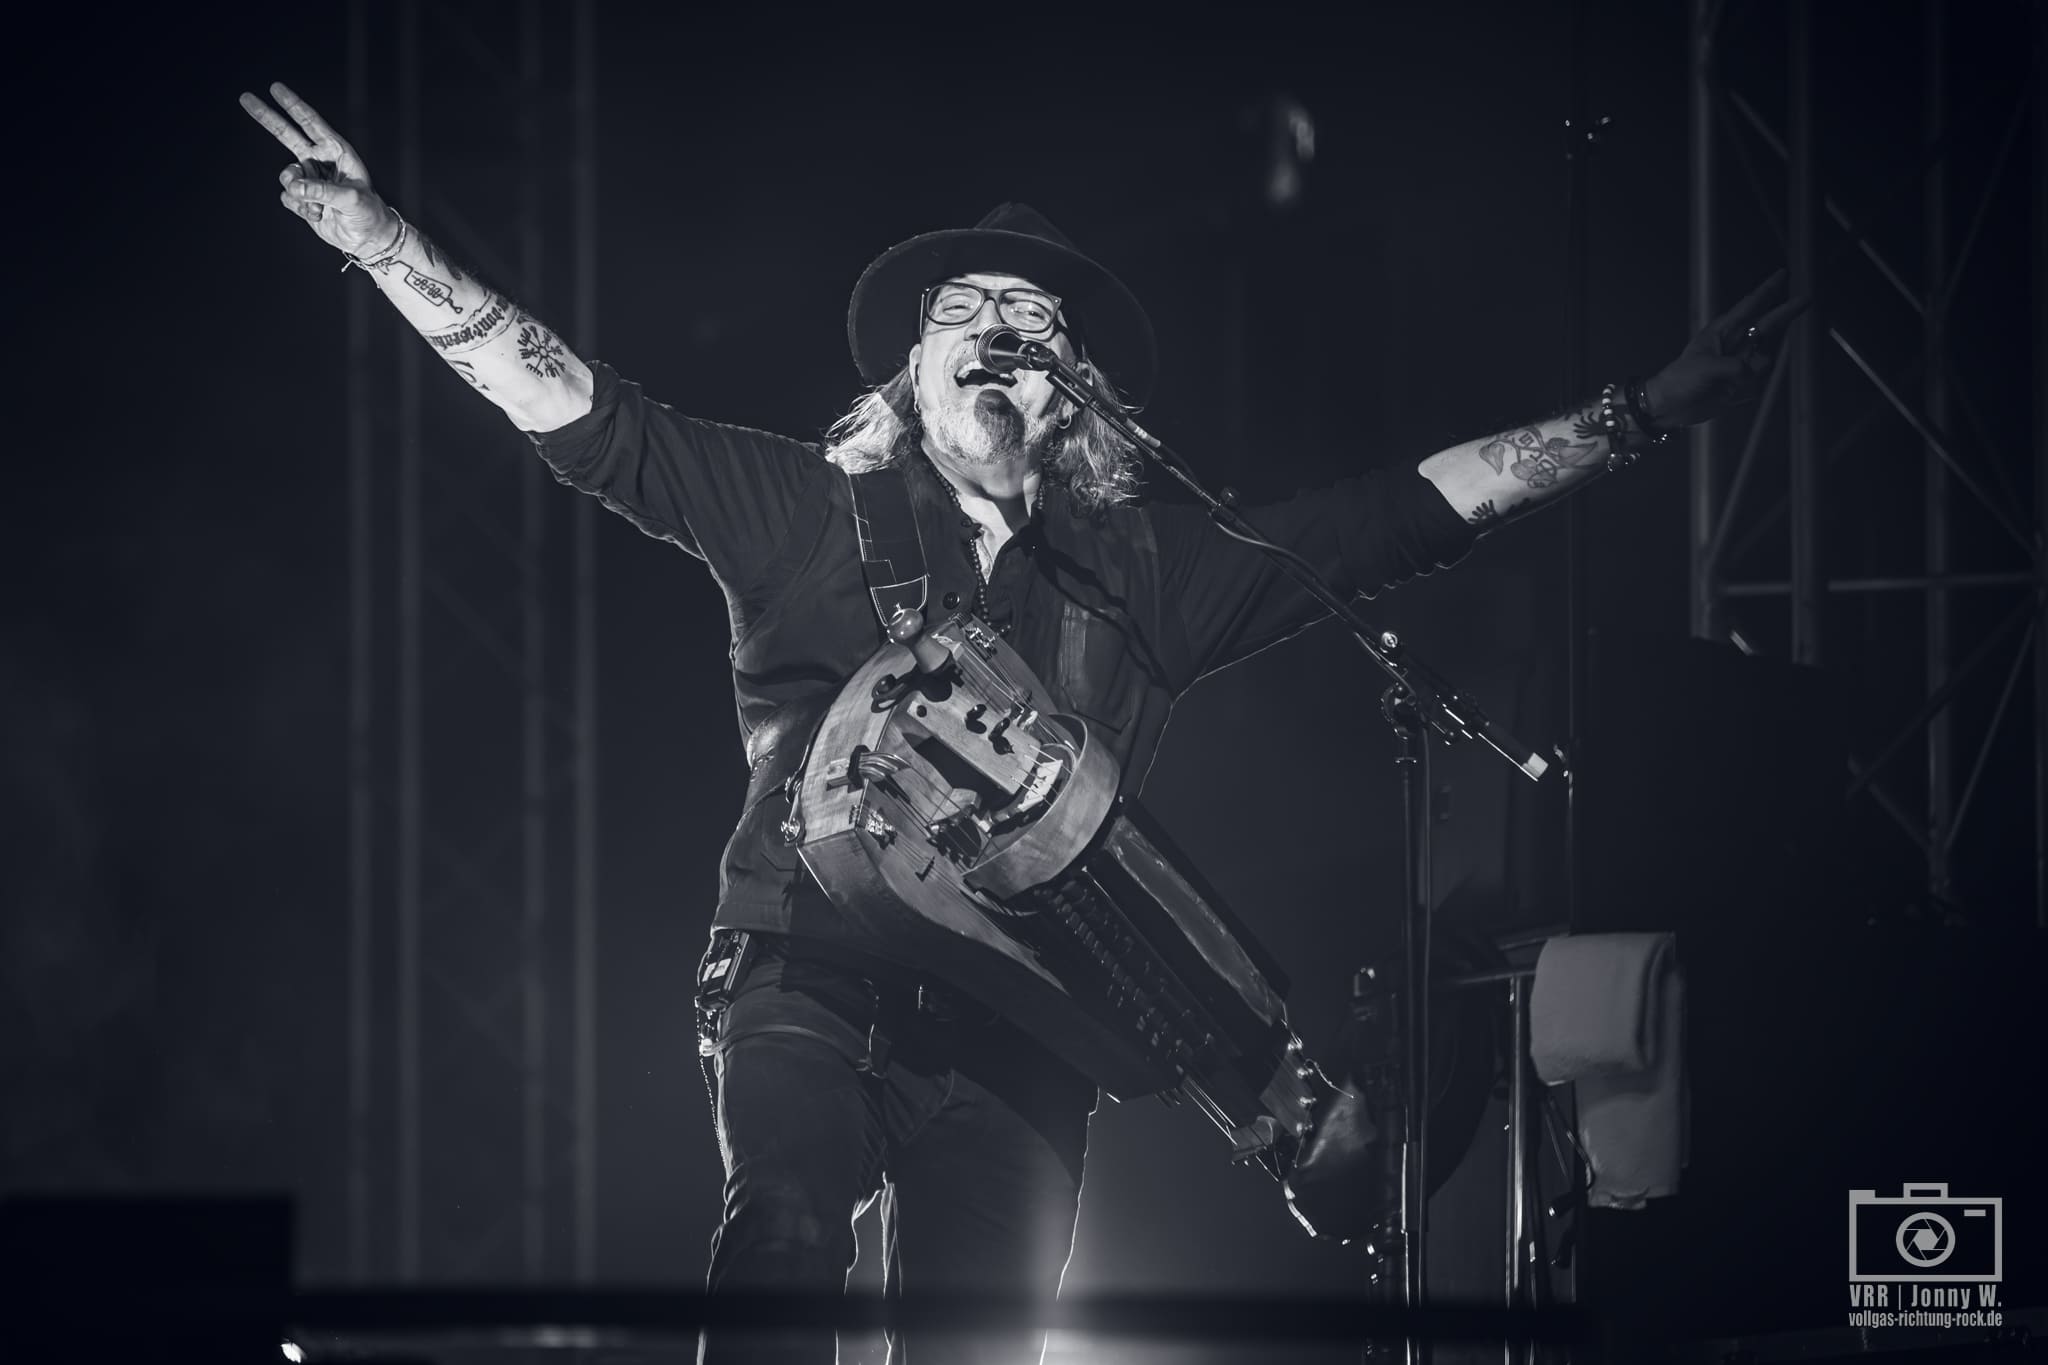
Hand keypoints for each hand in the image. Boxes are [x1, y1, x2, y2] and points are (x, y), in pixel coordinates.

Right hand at [239, 81, 397, 258]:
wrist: (366, 239)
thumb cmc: (368, 213)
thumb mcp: (352, 200)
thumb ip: (323, 191)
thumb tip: (295, 187)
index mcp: (337, 152)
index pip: (311, 124)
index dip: (293, 105)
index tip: (275, 87)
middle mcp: (321, 161)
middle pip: (287, 134)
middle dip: (267, 117)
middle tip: (245, 97)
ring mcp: (310, 178)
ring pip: (287, 176)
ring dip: (300, 194)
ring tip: (320, 208)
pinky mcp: (303, 197)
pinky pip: (288, 197)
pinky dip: (301, 208)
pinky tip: (318, 215)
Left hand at [1641, 270, 1810, 428]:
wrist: (1669, 407)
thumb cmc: (1679, 380)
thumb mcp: (1704, 368)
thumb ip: (1733, 366)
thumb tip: (1751, 370)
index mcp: (1722, 332)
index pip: (1750, 305)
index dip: (1767, 290)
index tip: (1783, 274)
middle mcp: (1734, 344)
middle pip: (1767, 324)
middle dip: (1785, 312)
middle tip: (1807, 299)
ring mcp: (1739, 363)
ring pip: (1764, 359)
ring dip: (1754, 372)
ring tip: (1729, 385)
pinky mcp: (1740, 383)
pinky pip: (1757, 383)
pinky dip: (1747, 390)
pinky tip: (1728, 395)